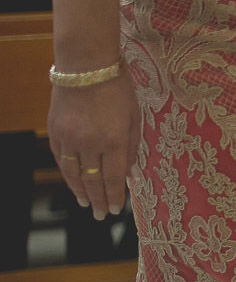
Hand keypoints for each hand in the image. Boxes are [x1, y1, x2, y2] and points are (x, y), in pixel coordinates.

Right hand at [48, 73, 138, 219]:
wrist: (86, 66)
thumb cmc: (118, 88)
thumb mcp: (135, 116)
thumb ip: (132, 146)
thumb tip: (130, 172)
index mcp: (114, 140)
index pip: (113, 177)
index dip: (115, 195)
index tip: (116, 209)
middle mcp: (90, 144)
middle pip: (93, 180)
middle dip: (99, 200)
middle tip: (102, 215)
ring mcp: (69, 138)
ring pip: (73, 173)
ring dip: (80, 191)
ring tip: (87, 204)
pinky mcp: (55, 131)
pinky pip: (61, 159)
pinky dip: (67, 174)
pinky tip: (73, 182)